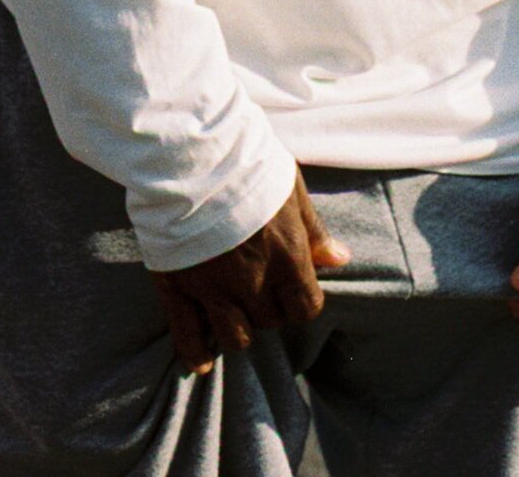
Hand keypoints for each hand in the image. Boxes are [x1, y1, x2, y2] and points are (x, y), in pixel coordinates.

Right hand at [152, 173, 349, 373]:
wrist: (192, 155)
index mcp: (286, 257)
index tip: (294, 287)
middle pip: (271, 321)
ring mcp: (213, 289)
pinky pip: (188, 336)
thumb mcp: (291, 189)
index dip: (302, 300)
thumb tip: (340, 260)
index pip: (306, 308)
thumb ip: (314, 231)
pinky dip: (195, 353)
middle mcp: (252, 282)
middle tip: (261, 287)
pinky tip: (201, 362)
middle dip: (271, 308)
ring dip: (240, 328)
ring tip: (236, 311)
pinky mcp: (179, 287)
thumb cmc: (248, 166)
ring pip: (235, 338)